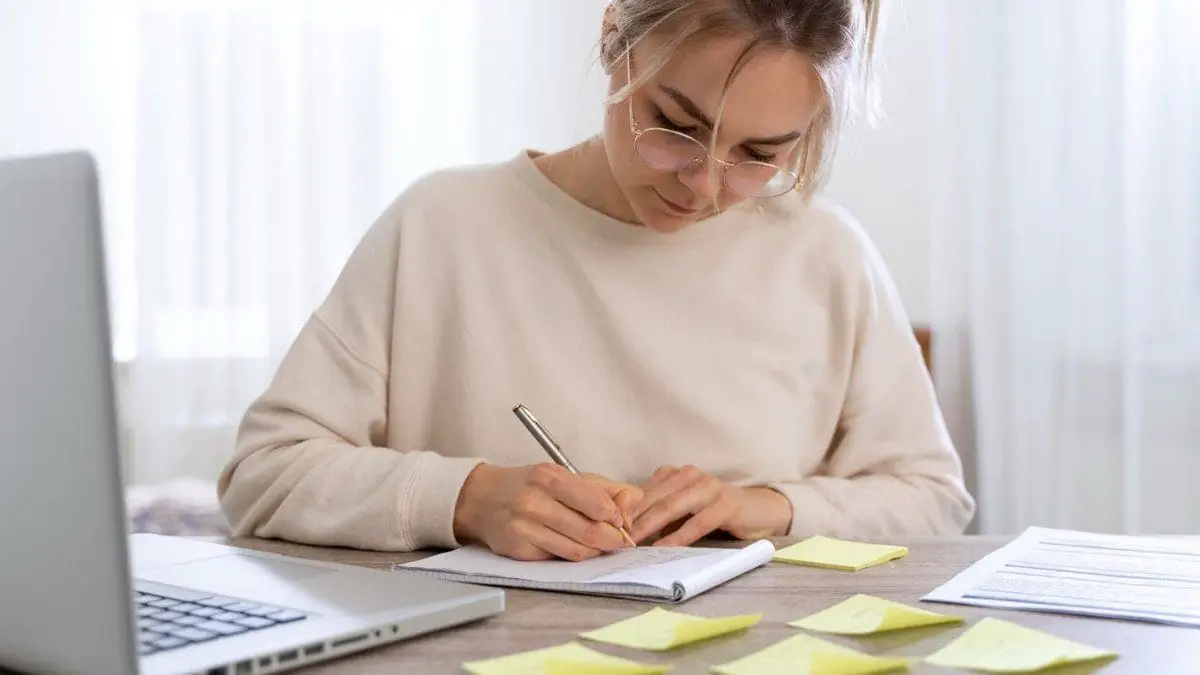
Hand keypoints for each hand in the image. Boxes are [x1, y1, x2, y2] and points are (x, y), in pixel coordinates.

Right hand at [453, 463, 639, 561]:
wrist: (483, 499)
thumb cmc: (530, 486)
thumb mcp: (565, 475)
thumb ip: (604, 489)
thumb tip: (633, 507)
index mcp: (550, 478)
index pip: (598, 504)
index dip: (617, 518)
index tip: (621, 522)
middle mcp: (535, 502)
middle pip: (591, 532)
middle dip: (612, 540)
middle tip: (620, 541)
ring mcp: (524, 529)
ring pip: (577, 551)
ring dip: (595, 551)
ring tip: (598, 544)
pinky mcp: (519, 551)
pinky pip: (558, 559)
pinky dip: (572, 556)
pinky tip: (573, 546)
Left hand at [628, 465, 792, 546]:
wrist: (760, 509)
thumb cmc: (716, 511)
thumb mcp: (685, 509)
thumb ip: (662, 513)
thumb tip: (629, 529)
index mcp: (677, 474)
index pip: (644, 492)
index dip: (626, 510)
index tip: (608, 527)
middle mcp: (690, 475)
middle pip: (653, 499)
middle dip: (632, 520)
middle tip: (614, 538)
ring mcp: (708, 487)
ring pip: (671, 508)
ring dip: (649, 527)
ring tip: (632, 543)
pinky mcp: (725, 505)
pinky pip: (696, 522)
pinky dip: (678, 536)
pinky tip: (663, 548)